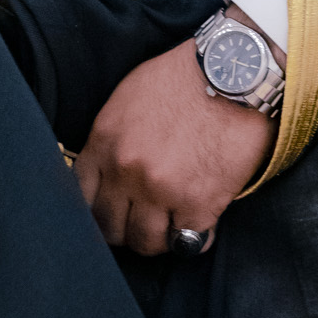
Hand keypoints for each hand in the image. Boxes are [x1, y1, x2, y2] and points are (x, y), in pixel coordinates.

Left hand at [73, 19, 275, 255]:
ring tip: (172, 221)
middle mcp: (128, 171)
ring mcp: (162, 192)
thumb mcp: (129, 99)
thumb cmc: (184, 79)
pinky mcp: (199, 205)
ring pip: (146, 243)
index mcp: (105, 141)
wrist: (235, 73)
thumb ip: (112, 140)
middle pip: (110, 228)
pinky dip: (193, 236)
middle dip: (124, 228)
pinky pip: (187, 242)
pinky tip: (199, 218)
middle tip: (141, 220)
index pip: (82, 197)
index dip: (97, 208)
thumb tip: (106, 173)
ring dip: (159, 236)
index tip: (112, 209)